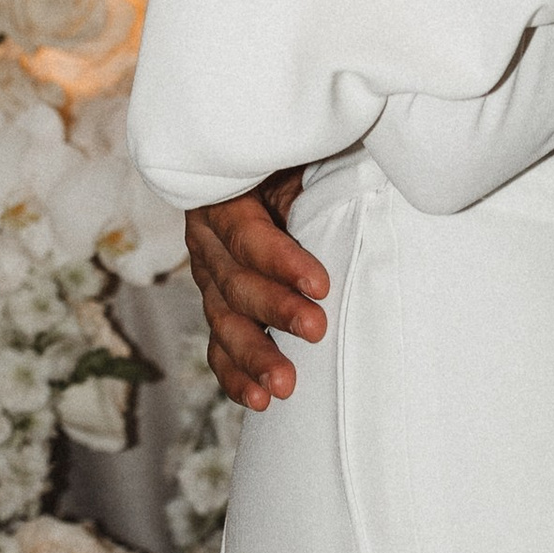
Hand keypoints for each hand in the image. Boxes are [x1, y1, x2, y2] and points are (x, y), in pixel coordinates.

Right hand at [186, 176, 329, 412]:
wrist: (254, 156)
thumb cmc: (285, 153)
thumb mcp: (293, 153)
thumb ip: (305, 177)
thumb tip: (346, 195)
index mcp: (222, 195)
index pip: (247, 236)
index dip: (281, 261)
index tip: (320, 285)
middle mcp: (207, 238)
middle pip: (235, 283)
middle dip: (276, 311)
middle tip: (316, 331)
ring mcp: (209, 274)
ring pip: (224, 320)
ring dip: (254, 355)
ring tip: (283, 386)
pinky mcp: (219, 302)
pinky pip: (220, 342)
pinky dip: (236, 373)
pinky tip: (257, 399)